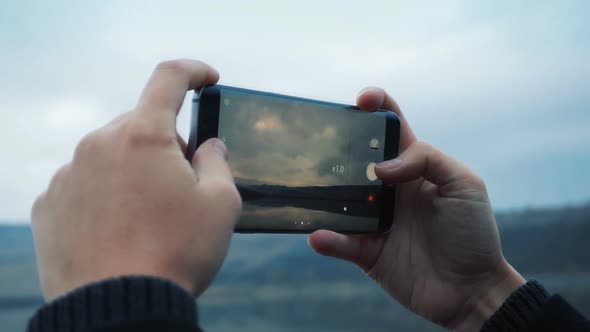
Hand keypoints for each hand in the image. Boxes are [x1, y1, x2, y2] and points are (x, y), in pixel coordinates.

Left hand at [31, 60, 241, 300]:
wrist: (118, 309)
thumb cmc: (176, 253)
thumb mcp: (221, 204)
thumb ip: (217, 163)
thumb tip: (207, 147)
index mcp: (143, 136)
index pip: (169, 79)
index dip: (193, 71)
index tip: (208, 79)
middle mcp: (98, 145)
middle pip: (140, 125)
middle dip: (166, 144)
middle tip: (183, 183)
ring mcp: (68, 175)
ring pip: (110, 154)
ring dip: (134, 171)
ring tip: (149, 217)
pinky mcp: (48, 205)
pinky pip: (84, 184)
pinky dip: (105, 194)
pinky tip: (119, 230)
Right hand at [309, 88, 524, 330]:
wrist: (471, 289)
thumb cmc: (473, 233)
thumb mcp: (464, 184)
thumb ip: (426, 159)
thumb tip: (379, 168)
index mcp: (414, 167)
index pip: (392, 128)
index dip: (377, 106)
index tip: (362, 100)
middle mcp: (390, 190)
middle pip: (357, 159)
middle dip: (339, 148)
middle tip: (325, 147)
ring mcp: (376, 220)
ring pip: (341, 200)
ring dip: (326, 195)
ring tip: (312, 190)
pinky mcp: (367, 251)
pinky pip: (341, 242)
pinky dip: (328, 239)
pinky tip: (319, 236)